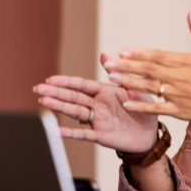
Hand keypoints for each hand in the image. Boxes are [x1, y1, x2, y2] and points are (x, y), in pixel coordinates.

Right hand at [33, 57, 158, 153]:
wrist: (152, 133)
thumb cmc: (144, 108)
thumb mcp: (135, 88)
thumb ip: (120, 73)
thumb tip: (104, 55)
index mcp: (106, 92)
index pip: (82, 85)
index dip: (67, 82)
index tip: (50, 79)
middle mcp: (98, 105)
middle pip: (73, 97)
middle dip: (55, 92)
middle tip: (38, 89)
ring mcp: (97, 120)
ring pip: (75, 112)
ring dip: (59, 107)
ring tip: (43, 102)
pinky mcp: (100, 135)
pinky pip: (83, 134)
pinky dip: (70, 133)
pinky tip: (56, 130)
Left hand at [103, 12, 190, 126]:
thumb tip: (190, 14)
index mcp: (189, 62)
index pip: (158, 55)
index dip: (139, 54)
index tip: (123, 52)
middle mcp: (181, 78)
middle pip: (149, 70)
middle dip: (128, 66)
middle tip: (109, 64)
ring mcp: (180, 95)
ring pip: (149, 87)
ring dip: (129, 82)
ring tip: (112, 78)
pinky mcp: (181, 111)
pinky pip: (157, 108)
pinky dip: (142, 106)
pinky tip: (127, 103)